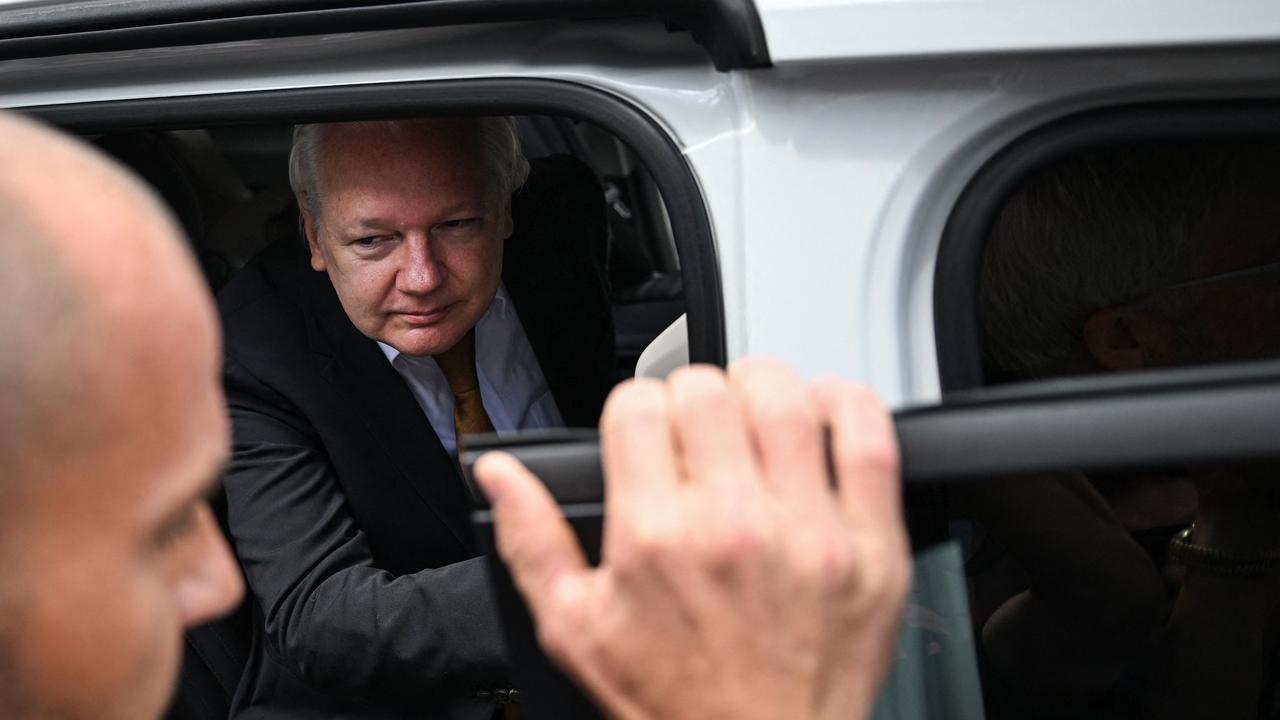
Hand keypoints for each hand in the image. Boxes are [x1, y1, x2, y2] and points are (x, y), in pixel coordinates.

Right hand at [474, 360, 909, 719]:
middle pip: (706, 390)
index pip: (637, 406)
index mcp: (655, 537)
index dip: (634, 408)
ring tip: (753, 415)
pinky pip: (868, 438)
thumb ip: (531, 539)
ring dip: (761, 388)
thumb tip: (500, 475)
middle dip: (690, 396)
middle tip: (696, 427)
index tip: (643, 430)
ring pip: (784, 396)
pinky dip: (847, 405)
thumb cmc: (677, 700)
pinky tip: (823, 412)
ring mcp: (808, 530)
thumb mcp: (576, 629)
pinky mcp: (871, 545)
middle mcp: (731, 524)